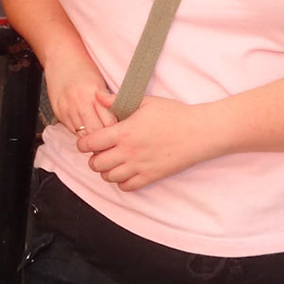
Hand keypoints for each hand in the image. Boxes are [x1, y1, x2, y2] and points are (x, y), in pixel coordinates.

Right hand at [45, 53, 116, 147]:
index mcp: (94, 94)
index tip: (121, 137)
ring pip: (82, 135)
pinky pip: (71, 130)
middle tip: (112, 145)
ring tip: (100, 143)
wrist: (61, 57)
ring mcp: (67, 108)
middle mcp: (80, 102)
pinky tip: (86, 132)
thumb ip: (107, 103)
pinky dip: (80, 133)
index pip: (109, 122)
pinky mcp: (59, 112)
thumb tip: (118, 122)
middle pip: (95, 132)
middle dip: (104, 141)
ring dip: (91, 139)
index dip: (115, 132)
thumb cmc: (83, 68)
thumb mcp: (99, 83)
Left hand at [79, 96, 219, 192]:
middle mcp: (129, 152)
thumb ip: (117, 100)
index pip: (90, 143)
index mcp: (124, 132)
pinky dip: (122, 182)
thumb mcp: (145, 102)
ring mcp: (140, 166)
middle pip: (96, 164)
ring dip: (106, 171)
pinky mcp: (151, 176)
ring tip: (112, 161)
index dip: (83, 143)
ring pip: (109, 177)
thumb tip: (97, 96)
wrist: (200, 132)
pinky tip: (126, 171)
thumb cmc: (174, 114)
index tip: (87, 141)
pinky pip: (127, 187)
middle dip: (93, 158)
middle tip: (99, 152)